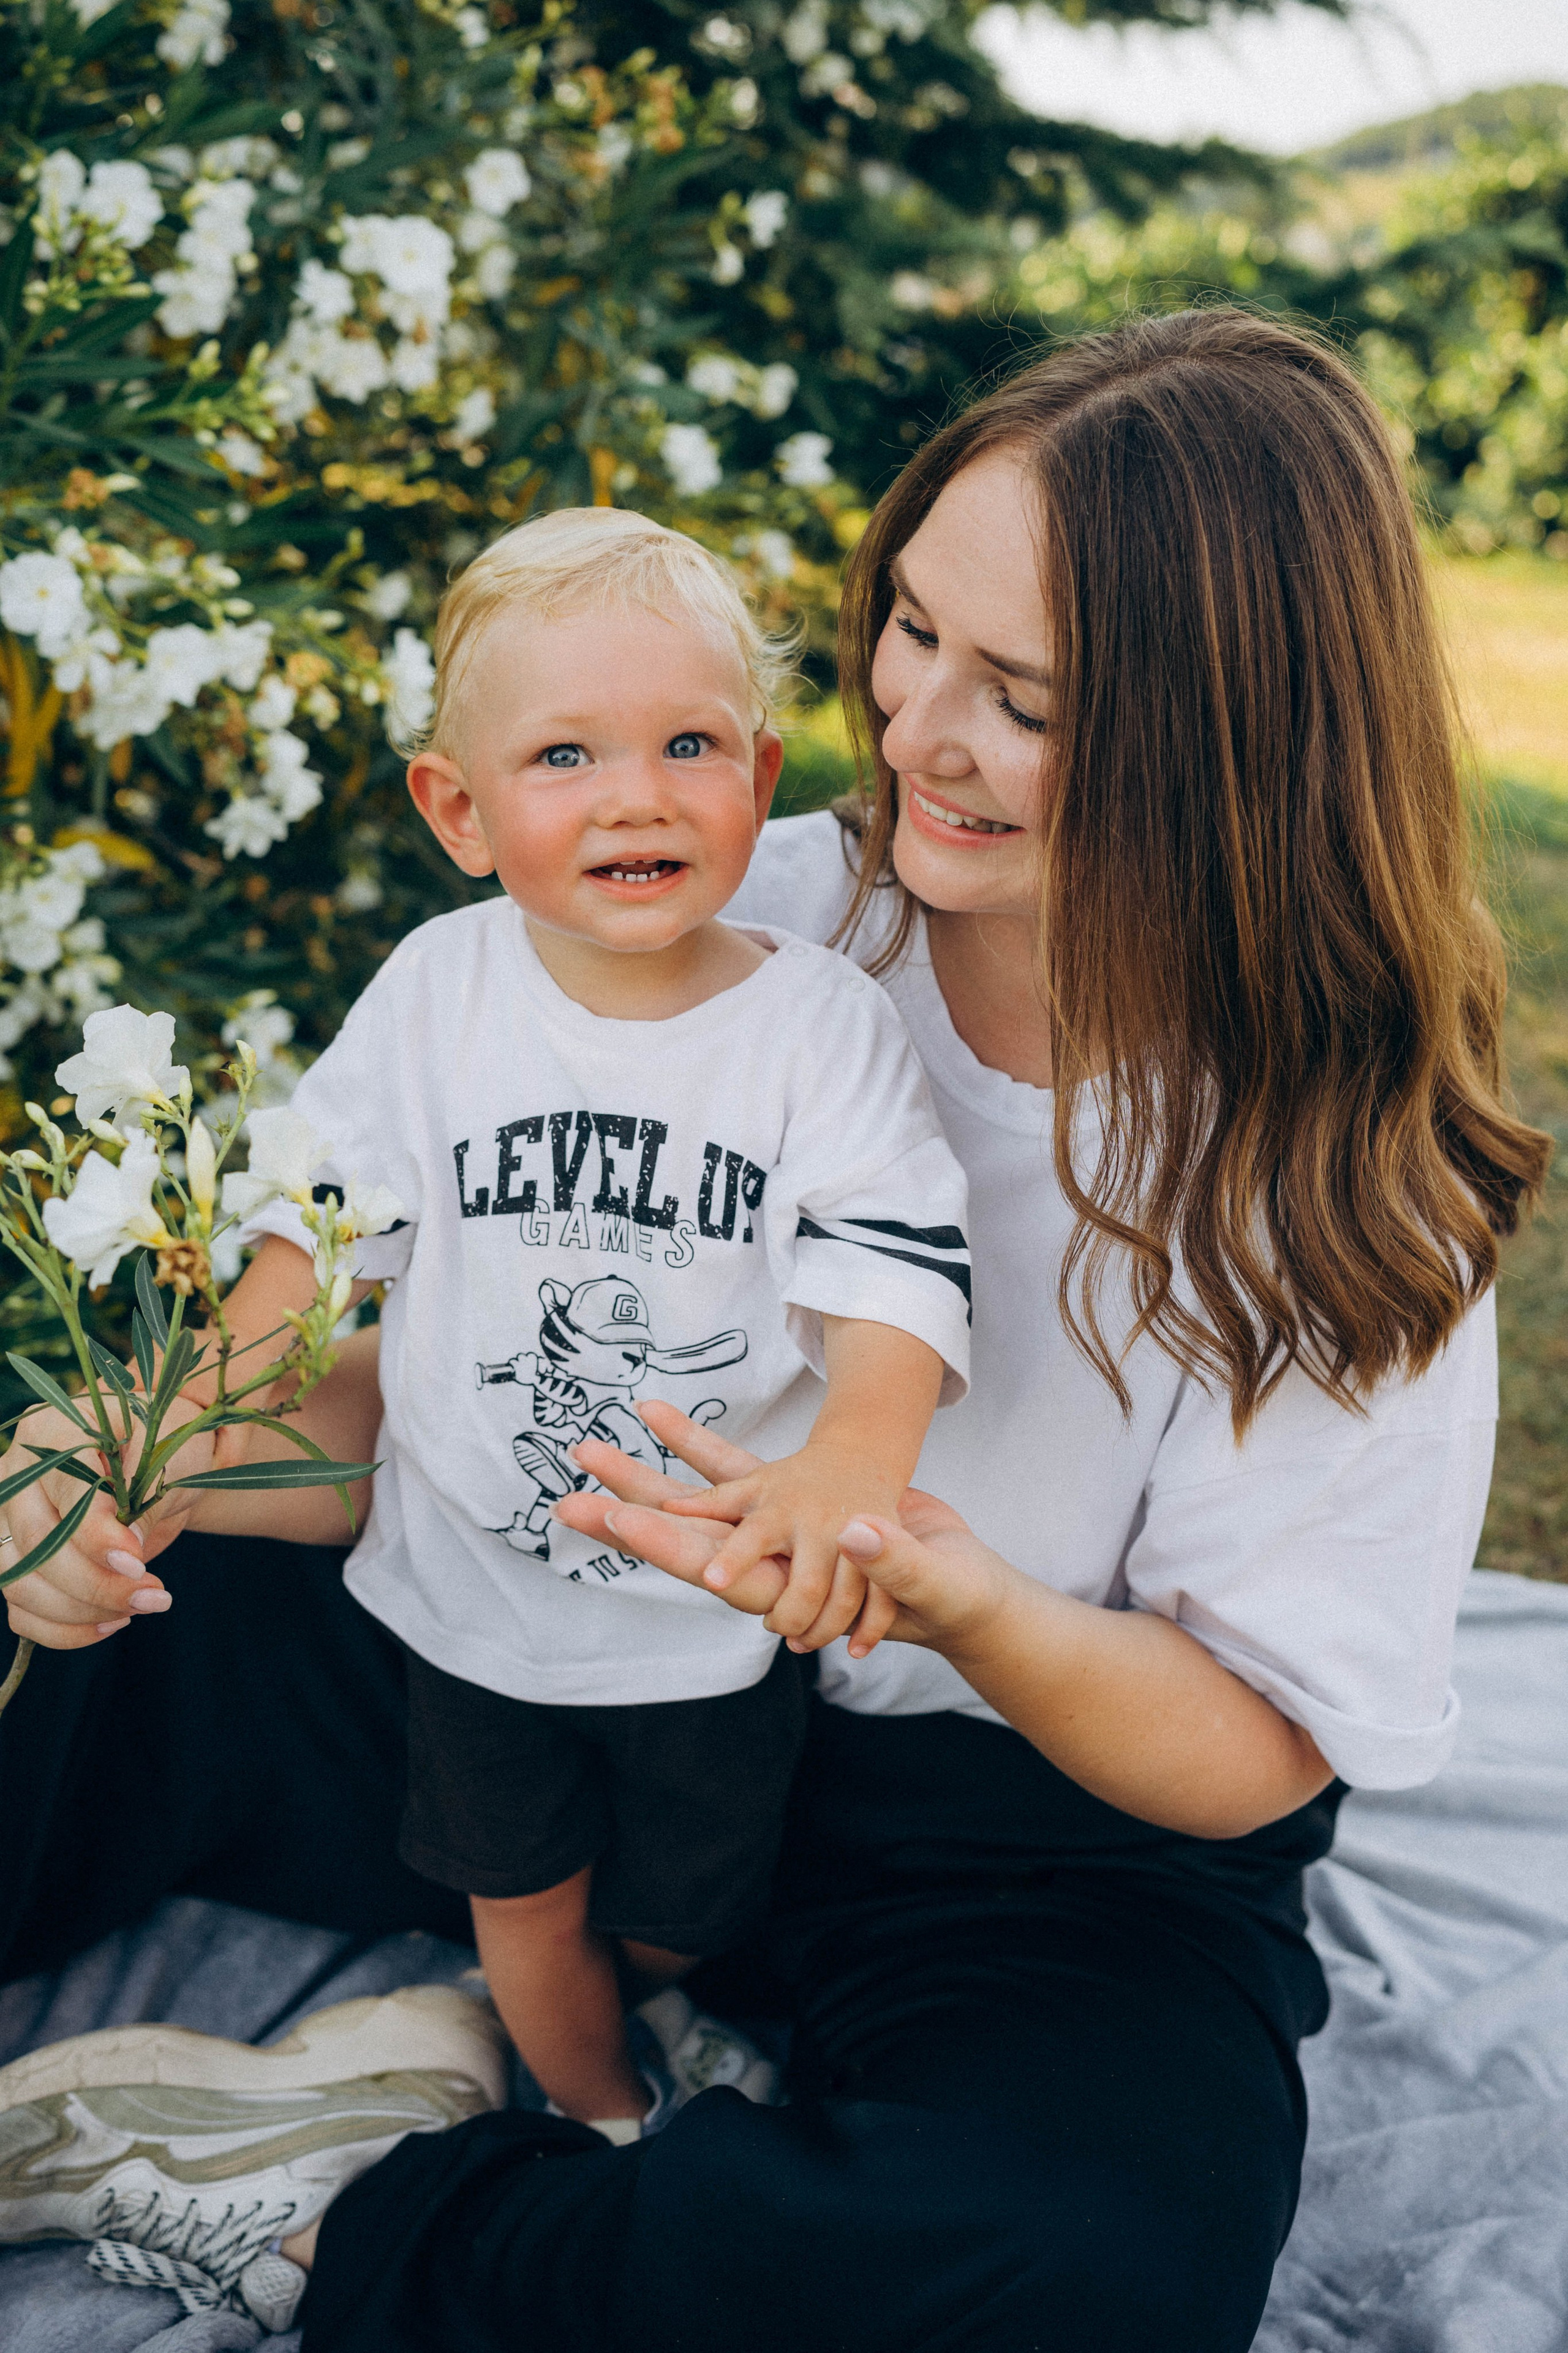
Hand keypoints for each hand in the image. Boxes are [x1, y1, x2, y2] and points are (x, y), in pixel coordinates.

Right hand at [0, 1401, 192, 1649]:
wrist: (160, 1465)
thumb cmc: (166, 1446)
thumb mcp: (167, 1457)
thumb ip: (141, 1499)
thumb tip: (123, 1557)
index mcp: (51, 1432)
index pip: (64, 1493)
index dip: (96, 1537)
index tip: (138, 1564)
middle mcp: (15, 1478)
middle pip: (37, 1547)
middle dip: (96, 1585)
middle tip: (154, 1596)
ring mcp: (7, 1523)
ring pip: (22, 1586)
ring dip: (83, 1612)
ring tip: (141, 1607)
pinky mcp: (17, 1562)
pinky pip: (23, 1612)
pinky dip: (65, 1630)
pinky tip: (111, 1624)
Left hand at [557, 1401, 1015, 1661]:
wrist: (969, 1592)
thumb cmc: (956, 1601)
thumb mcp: (932, 1584)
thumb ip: (896, 1564)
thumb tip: (856, 1534)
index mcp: (795, 1594)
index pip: (718, 1570)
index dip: (670, 1546)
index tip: (619, 1519)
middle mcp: (772, 1567)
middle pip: (686, 1540)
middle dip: (628, 1515)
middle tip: (566, 1492)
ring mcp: (779, 1537)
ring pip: (696, 1504)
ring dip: (644, 1479)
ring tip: (589, 1446)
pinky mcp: (795, 1507)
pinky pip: (732, 1474)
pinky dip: (694, 1447)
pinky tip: (656, 1415)